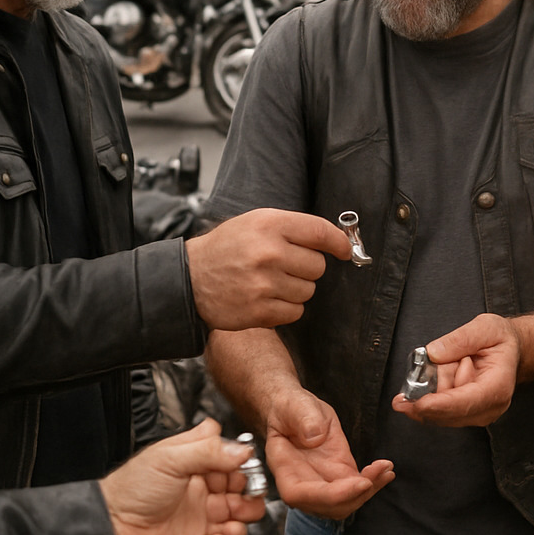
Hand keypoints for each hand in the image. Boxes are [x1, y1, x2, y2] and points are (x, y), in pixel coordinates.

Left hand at [101, 419, 266, 534]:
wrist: (111, 530)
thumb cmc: (130, 491)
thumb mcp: (168, 457)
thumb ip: (208, 449)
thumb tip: (243, 449)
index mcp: (194, 466)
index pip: (231, 461)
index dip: (241, 465)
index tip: (242, 468)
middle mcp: (200, 491)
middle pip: (241, 489)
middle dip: (250, 491)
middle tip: (245, 493)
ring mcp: (200, 518)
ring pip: (240, 516)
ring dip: (246, 515)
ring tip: (237, 515)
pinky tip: (228, 532)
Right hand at [186, 208, 354, 328]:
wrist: (188, 279)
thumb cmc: (226, 248)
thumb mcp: (256, 222)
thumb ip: (294, 228)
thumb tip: (336, 239)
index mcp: (269, 225)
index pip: (320, 232)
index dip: (339, 243)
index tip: (344, 250)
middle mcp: (268, 253)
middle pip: (318, 266)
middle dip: (306, 268)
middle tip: (284, 266)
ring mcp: (264, 284)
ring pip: (309, 291)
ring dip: (296, 289)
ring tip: (270, 282)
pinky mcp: (259, 311)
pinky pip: (296, 311)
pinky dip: (286, 308)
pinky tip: (266, 298)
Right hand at [264, 389, 393, 519]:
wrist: (295, 409)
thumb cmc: (289, 409)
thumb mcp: (295, 406)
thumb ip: (304, 419)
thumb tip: (315, 438)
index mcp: (285, 468)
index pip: (302, 495)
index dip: (331, 496)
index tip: (359, 484)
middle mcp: (303, 482)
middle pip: (329, 506)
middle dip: (355, 495)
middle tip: (377, 474)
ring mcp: (323, 481)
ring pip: (346, 502)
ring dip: (368, 491)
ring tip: (385, 470)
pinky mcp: (340, 474)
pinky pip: (356, 487)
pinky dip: (373, 482)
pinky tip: (385, 470)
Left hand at [392, 313, 519, 426]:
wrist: (510, 351)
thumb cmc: (501, 341)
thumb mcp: (485, 327)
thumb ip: (460, 339)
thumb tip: (435, 353)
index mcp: (498, 385)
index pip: (466, 402)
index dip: (439, 405)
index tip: (418, 403)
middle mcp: (489, 407)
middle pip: (446, 410)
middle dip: (434, 385)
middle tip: (445, 358)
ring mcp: (476, 414)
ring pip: (437, 410)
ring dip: (435, 386)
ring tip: (453, 363)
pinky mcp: (464, 416)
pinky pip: (436, 410)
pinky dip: (434, 392)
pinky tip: (447, 376)